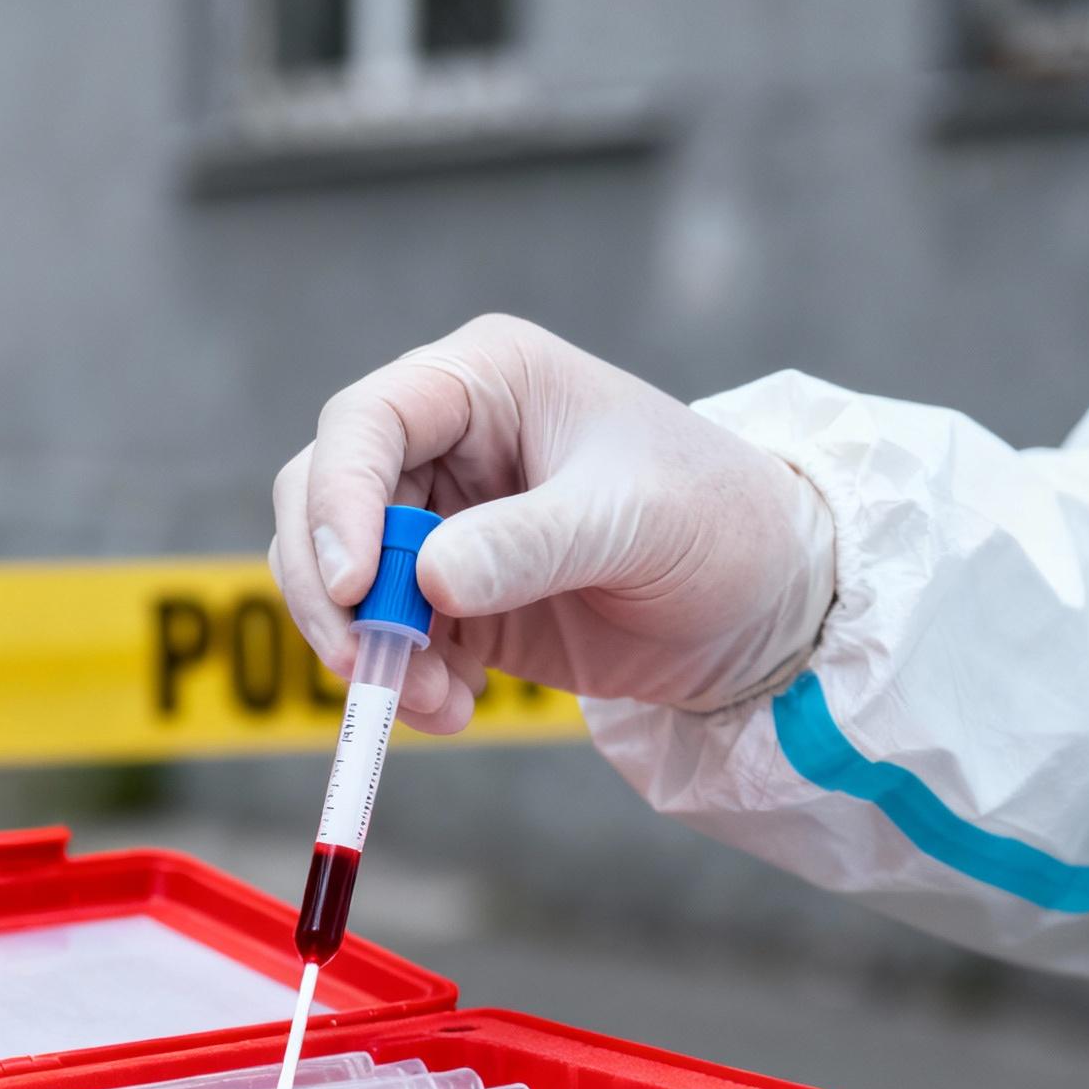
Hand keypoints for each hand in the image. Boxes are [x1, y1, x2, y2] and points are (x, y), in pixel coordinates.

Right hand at [269, 314, 833, 732]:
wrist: (765, 603)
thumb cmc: (718, 520)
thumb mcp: (633, 522)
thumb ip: (531, 545)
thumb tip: (429, 578)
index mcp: (486, 381)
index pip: (368, 421)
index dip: (339, 499)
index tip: (357, 587)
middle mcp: (445, 440)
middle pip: (322, 497)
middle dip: (334, 589)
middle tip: (366, 665)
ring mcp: (439, 520)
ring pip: (339, 576)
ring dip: (364, 647)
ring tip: (437, 702)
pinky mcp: (448, 598)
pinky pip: (380, 637)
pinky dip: (400, 681)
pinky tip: (456, 707)